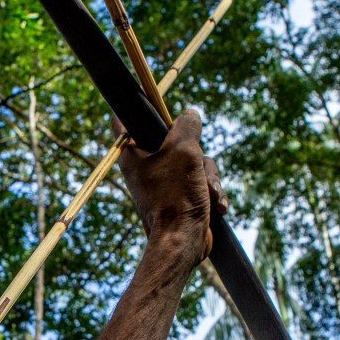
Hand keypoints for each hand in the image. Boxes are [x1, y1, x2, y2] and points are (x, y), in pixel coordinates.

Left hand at [116, 108, 225, 263]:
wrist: (182, 242)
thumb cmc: (175, 195)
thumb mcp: (184, 150)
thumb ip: (187, 126)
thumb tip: (190, 114)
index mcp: (133, 153)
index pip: (124, 118)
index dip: (137, 106)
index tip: (150, 98)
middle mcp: (145, 166)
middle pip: (176, 139)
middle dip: (196, 154)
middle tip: (195, 164)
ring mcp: (164, 182)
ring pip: (194, 161)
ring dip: (209, 177)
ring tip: (209, 194)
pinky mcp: (181, 197)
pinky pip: (201, 182)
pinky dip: (211, 192)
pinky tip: (216, 206)